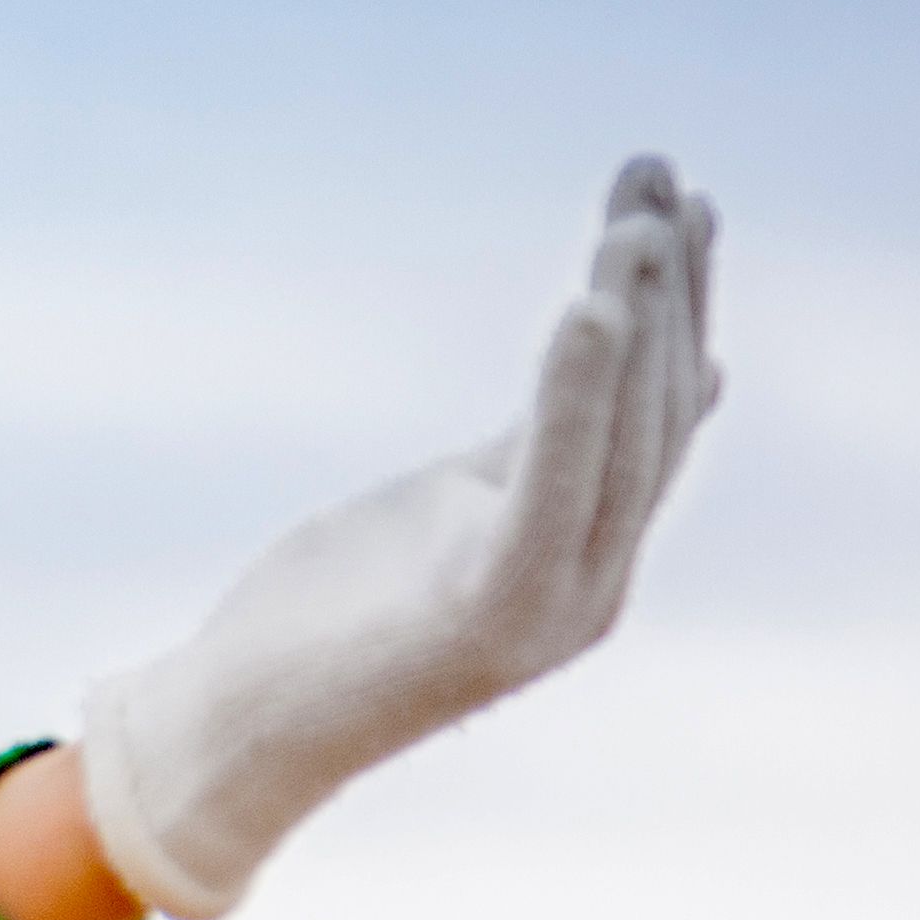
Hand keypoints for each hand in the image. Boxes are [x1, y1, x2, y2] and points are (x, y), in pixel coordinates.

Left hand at [79, 155, 721, 919]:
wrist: (235, 742)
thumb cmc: (324, 624)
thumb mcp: (447, 507)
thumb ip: (537, 442)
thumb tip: (617, 359)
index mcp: (583, 552)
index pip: (657, 409)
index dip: (680, 305)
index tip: (684, 205)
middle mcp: (591, 582)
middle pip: (653, 410)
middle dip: (665, 288)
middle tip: (660, 176)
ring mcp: (552, 606)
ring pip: (619, 438)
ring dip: (636, 320)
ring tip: (635, 223)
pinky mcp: (492, 614)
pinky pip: (551, 482)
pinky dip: (572, 393)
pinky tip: (586, 308)